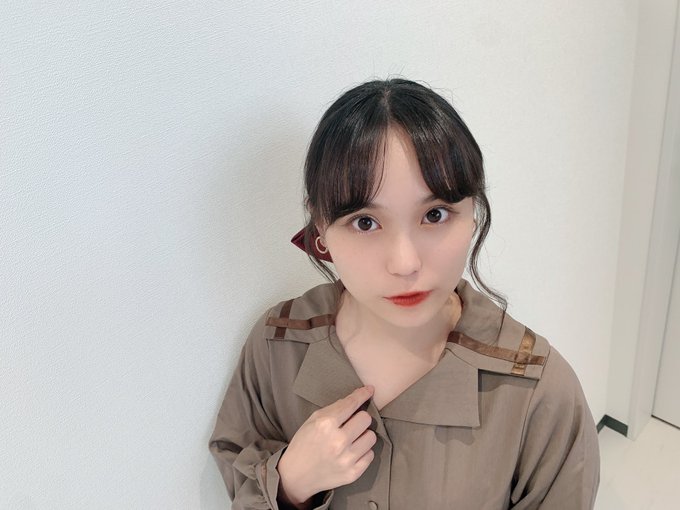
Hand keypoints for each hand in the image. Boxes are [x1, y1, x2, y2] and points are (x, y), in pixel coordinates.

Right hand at [277, 385, 376, 506]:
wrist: (295, 476)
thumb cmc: (304, 444)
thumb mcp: (313, 420)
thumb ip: (334, 408)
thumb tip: (355, 398)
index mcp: (326, 425)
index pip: (352, 404)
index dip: (362, 394)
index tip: (369, 390)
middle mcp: (338, 441)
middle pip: (366, 419)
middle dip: (360, 418)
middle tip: (352, 423)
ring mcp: (346, 459)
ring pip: (371, 437)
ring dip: (363, 435)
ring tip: (351, 440)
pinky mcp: (352, 473)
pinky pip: (370, 455)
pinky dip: (363, 452)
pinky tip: (351, 452)